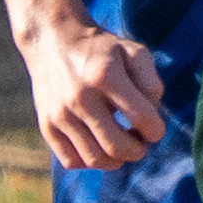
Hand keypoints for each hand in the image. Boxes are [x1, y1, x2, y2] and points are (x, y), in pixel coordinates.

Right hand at [20, 17, 166, 169]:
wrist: (53, 41)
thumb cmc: (102, 51)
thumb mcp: (133, 52)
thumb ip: (151, 83)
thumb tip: (151, 117)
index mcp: (105, 75)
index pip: (142, 118)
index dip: (155, 130)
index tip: (154, 128)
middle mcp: (80, 97)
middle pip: (118, 146)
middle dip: (138, 150)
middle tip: (139, 141)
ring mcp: (60, 114)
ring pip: (95, 160)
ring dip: (116, 160)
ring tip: (121, 145)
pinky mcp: (47, 125)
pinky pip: (71, 161)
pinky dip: (90, 161)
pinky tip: (99, 146)